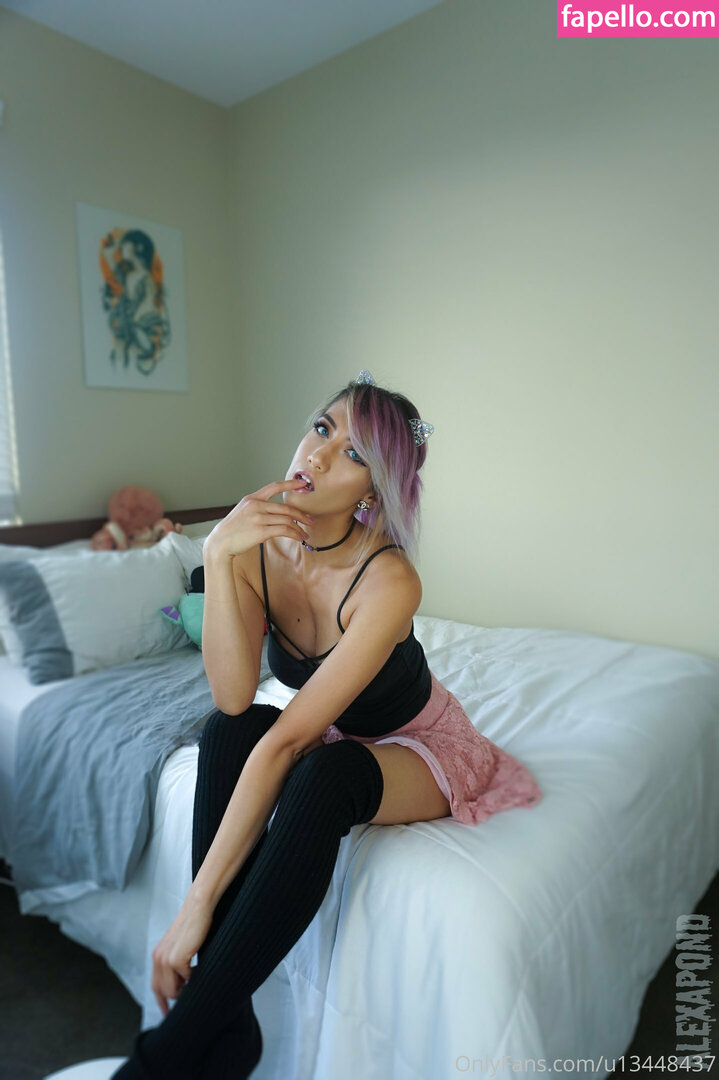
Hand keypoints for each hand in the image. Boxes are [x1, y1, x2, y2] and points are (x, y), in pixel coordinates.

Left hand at [151, 898, 213, 1015]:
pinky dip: (195, 976)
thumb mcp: (183, 946)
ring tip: (197, 976)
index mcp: (158, 956)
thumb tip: (186, 983)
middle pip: (164, 992)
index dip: (162, 1003)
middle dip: (178, 996)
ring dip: (186, 987)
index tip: (167, 1014)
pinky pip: (187, 979)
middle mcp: (158, 959)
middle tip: (190, 997)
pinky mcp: (175, 959)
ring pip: (173, 990)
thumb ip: (178, 963)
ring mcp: (165, 959)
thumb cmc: (196, 924)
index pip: (156, 987)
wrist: (199, 907)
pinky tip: (200, 964)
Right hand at [204, 479, 313, 558]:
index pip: (274, 486)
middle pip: (286, 507)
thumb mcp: (243, 512)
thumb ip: (257, 508)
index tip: (303, 483)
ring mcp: (258, 518)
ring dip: (299, 528)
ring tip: (305, 534)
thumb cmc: (233, 530)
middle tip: (311, 520)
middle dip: (301, 515)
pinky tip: (299, 537)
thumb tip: (276, 513)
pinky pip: (284, 530)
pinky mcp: (261, 531)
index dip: (290, 483)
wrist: (220, 543)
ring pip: (287, 520)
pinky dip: (294, 534)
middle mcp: (256, 506)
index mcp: (251, 499)